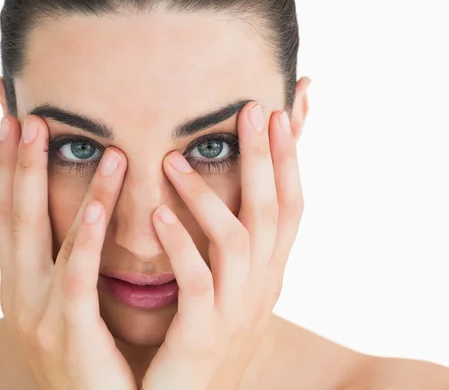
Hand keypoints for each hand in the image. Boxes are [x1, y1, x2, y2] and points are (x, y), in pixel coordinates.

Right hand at [0, 115, 135, 389]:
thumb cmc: (90, 357)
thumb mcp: (70, 306)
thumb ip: (73, 264)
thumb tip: (88, 214)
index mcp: (20, 287)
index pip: (8, 217)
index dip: (5, 170)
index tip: (13, 125)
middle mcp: (19, 295)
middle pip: (11, 216)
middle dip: (13, 164)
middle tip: (21, 115)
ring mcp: (38, 314)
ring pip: (40, 235)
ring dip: (42, 180)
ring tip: (52, 134)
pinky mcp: (68, 332)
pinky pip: (76, 275)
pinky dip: (85, 236)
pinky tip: (100, 201)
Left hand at [142, 102, 303, 388]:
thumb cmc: (204, 339)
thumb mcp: (229, 288)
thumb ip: (231, 247)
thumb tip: (231, 200)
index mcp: (269, 274)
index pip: (290, 207)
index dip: (290, 161)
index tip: (283, 112)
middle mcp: (263, 288)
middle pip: (273, 213)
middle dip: (266, 159)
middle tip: (253, 109)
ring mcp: (238, 311)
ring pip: (238, 240)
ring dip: (209, 195)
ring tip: (174, 159)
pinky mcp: (204, 334)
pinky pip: (198, 282)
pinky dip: (180, 244)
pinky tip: (158, 214)